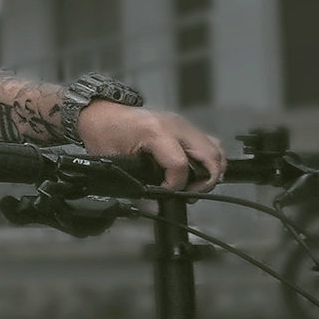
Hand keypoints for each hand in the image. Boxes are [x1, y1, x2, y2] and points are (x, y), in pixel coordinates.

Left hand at [76, 101, 225, 192]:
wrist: (102, 113)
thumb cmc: (106, 134)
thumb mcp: (116, 161)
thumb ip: (137, 185)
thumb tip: (154, 204)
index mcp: (156, 132)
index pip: (181, 165)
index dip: (176, 186)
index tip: (167, 194)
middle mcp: (175, 125)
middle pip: (210, 155)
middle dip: (205, 181)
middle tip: (190, 194)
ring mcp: (183, 124)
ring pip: (215, 148)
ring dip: (212, 170)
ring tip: (195, 186)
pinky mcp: (185, 126)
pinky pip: (209, 142)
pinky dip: (209, 160)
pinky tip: (197, 173)